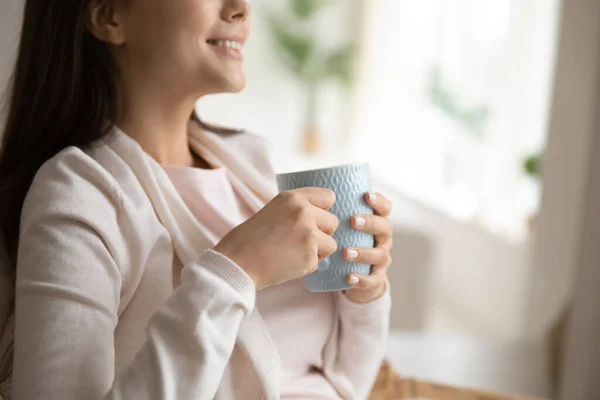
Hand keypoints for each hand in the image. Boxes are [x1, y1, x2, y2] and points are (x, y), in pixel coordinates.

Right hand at [215, 188, 338, 290]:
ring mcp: (309, 235)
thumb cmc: (248, 239)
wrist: (237, 262)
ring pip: (331, 244)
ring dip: (318, 251)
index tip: (314, 218)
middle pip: (332, 222)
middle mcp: (304, 212)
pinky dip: (307, 265)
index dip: (322, 210)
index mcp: (293, 198)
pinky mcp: (310, 257)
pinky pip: (319, 261)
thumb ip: (295, 210)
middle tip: (299, 241)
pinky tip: (288, 263)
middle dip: (322, 233)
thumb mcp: (272, 210)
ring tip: (294, 253)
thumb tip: (319, 216)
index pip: (328, 196)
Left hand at [343, 192, 392, 303]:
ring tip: (345, 253)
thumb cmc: (343, 242)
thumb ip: (332, 214)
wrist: (350, 275)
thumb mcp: (341, 227)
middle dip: (370, 223)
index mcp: (375, 223)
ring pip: (380, 254)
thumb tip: (307, 197)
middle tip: (352, 221)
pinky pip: (374, 279)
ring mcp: (381, 259)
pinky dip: (363, 279)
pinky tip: (349, 277)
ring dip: (363, 253)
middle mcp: (382, 239)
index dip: (379, 201)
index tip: (366, 195)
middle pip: (385, 228)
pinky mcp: (376, 278)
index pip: (385, 208)